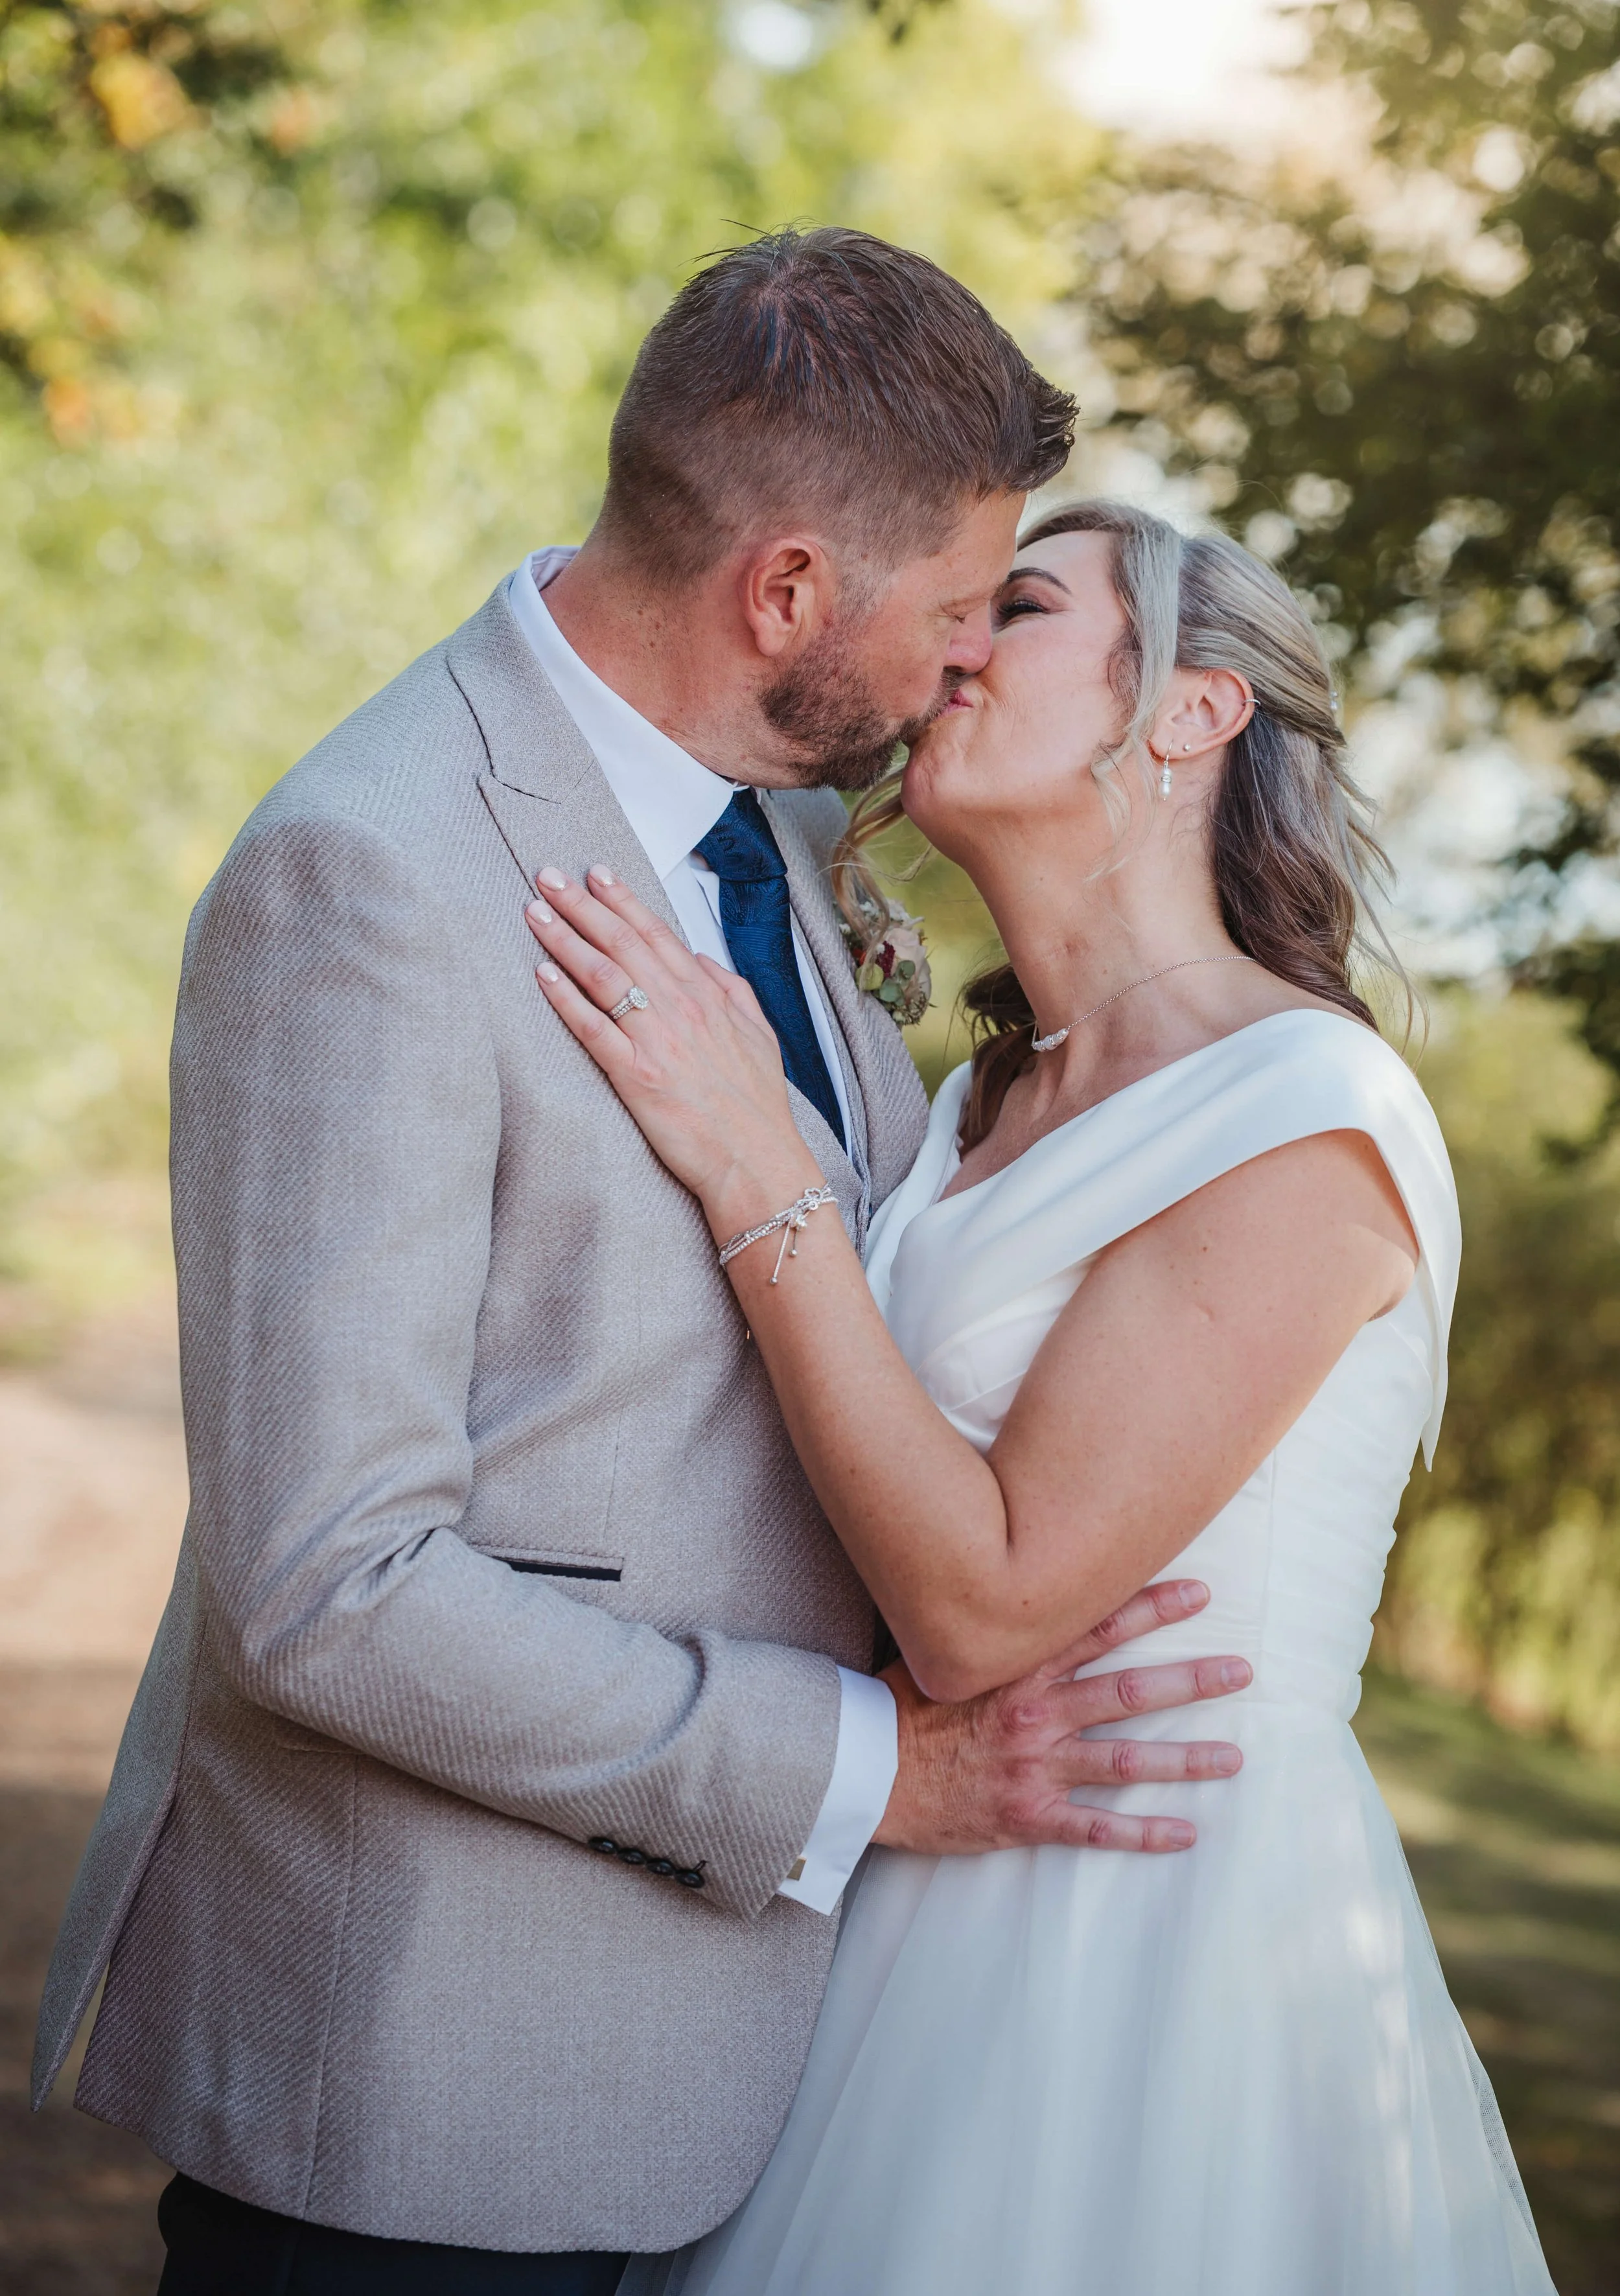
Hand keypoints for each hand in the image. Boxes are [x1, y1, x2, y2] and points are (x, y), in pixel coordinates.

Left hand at [526, 865, 816, 1223]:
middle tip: (549, 877)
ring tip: (537, 912)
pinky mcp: (636, 1075)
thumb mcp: (759, 1035)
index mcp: (708, 997)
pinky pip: (592, 1028)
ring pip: (603, 975)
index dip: (623, 900)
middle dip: (582, 904)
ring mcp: (657, 1040)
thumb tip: (702, 963)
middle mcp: (681, 1009)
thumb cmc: (755, 1108)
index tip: (596, 875)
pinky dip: (565, 997)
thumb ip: (731, 991)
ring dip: (565, 938)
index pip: (657, 934)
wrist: (756, 1161)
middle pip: (622, 943)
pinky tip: (542, 974)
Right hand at [873, 1579, 1249, 1855]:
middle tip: (1243, 1671)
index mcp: (1019, 1669)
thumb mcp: (944, 1653)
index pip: (1098, 1628)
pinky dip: (1143, 1835)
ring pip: (1127, 1762)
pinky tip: (1186, 1833)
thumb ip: (991, 1630)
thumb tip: (1016, 1588)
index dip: (1153, 1609)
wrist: (861, 1772)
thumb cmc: (899, 1708)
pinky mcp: (1027, 1816)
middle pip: (1130, 1693)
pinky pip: (1096, 1830)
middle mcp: (1036, 1715)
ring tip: (1235, 1756)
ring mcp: (1035, 1768)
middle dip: (1192, 1680)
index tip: (1200, 1592)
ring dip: (1186, 1760)